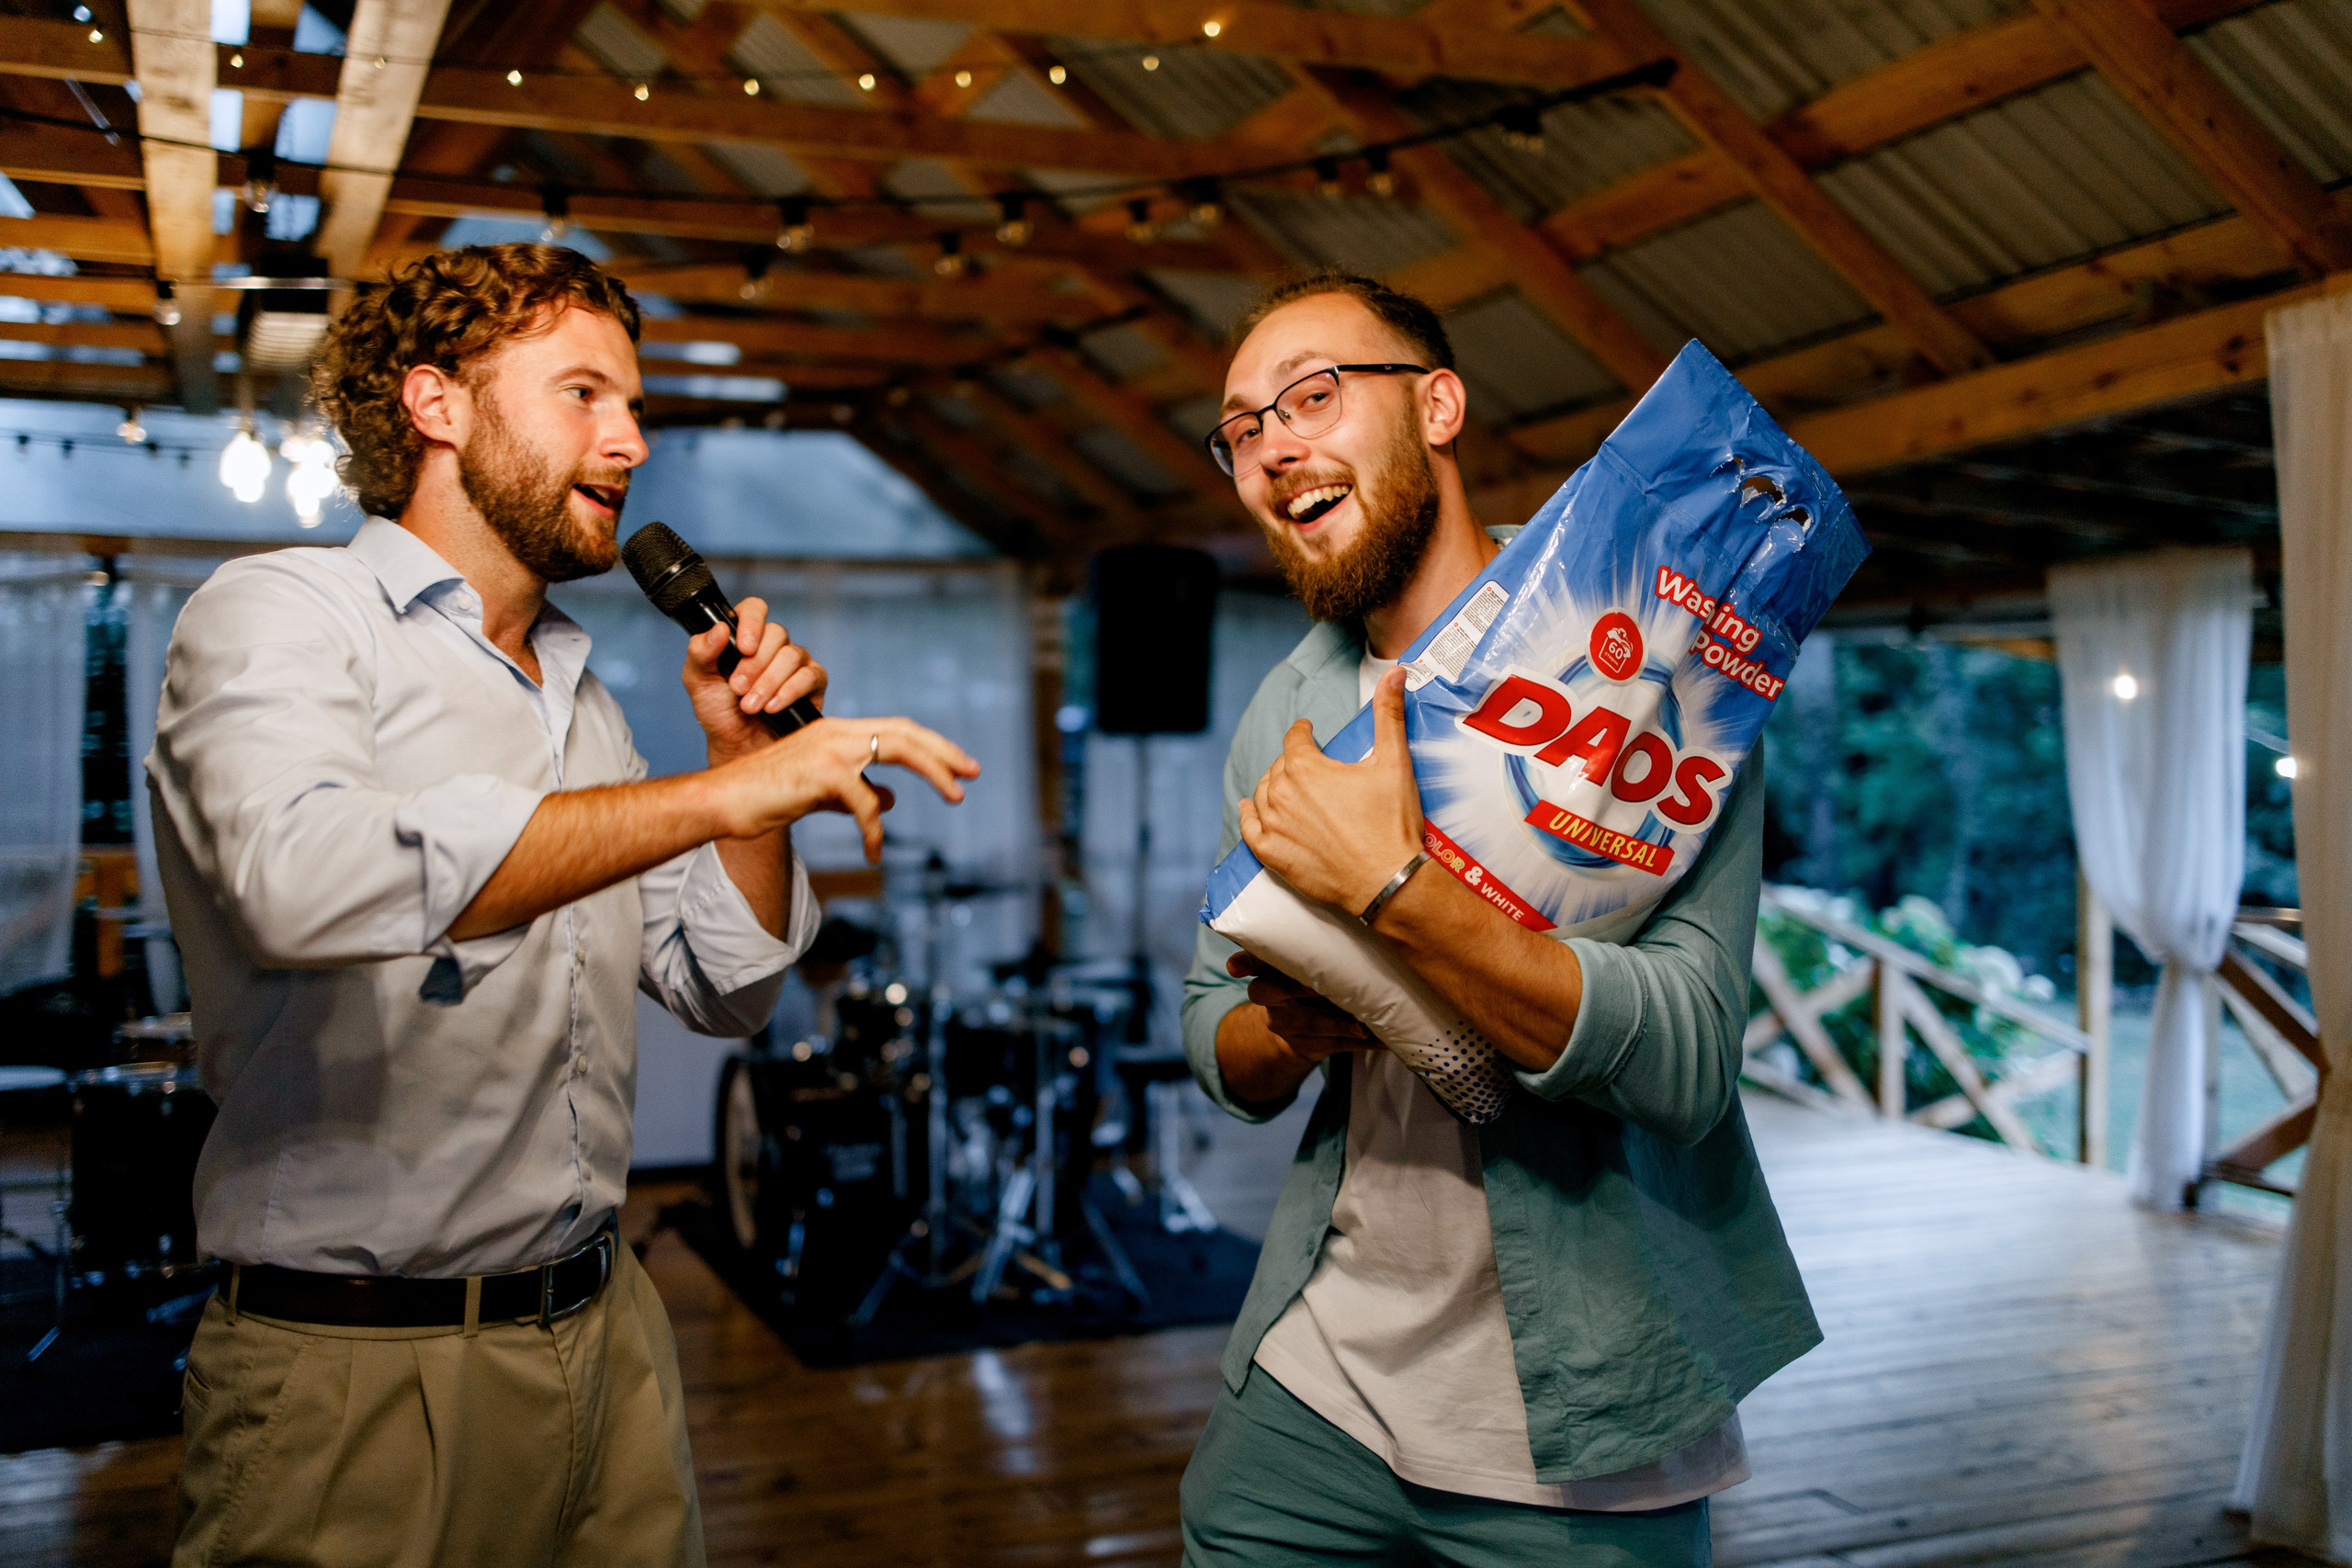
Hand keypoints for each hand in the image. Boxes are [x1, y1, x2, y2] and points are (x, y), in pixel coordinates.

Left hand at [683, 597, 827, 763]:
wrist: (737, 746)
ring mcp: (795, 662)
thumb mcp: (697, 681)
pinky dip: (789, 692)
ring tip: (750, 706)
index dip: (752, 622)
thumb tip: (720, 629)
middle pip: (776, 633)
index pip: (754, 609)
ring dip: (768, 683)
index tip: (743, 647)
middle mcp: (773, 644)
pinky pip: (810, 676)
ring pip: (791, 656)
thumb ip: (700, 652)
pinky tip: (772, 708)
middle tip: (737, 689)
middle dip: (754, 665)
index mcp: (745, 635)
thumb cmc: (718, 711)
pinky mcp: (813, 683)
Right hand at [710, 716, 979, 861]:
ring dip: (933, 774)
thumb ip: (857, 793)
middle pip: (905, 732)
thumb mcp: (821, 794)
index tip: (961, 764)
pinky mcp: (822, 773)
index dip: (932, 745)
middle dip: (944, 751)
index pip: (896, 729)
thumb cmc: (767, 798)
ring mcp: (830, 748)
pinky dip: (876, 829)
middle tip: (974, 772)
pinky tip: (875, 851)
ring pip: (897, 751)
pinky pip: (866, 802)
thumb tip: (893, 798)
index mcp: (837, 732)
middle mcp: (837, 731)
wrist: (723, 802)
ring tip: (956, 797)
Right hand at [1228, 951, 1374, 1060]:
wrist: (1297, 1029)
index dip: (1243, 963)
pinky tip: (1382, 1040)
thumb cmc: (1307, 980)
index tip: (1235, 967)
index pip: (1251, 962)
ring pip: (1309, 1023)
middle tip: (1316, 987)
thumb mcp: (1298, 963)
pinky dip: (1359, 1042)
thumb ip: (1305, 945)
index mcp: (1268, 971)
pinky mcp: (1305, 1046)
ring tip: (1362, 1026)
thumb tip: (1334, 909)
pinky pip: (1333, 1045)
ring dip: (1338, 1024)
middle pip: (1273, 994)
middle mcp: (1270, 998)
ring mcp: (1285, 1025)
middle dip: (1296, 988)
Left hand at [1238, 665, 1422, 913]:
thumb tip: (1396, 672)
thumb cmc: (1392, 823)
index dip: (1303, 731)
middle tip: (1310, 767)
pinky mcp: (1272, 855)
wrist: (1387, 881)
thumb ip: (1389, 715)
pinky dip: (1248, 816)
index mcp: (1306, 767)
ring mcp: (1273, 826)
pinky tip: (1249, 809)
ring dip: (1272, 786)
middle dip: (1292, 761)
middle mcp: (1281, 793)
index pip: (1295, 738)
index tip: (1309, 731)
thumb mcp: (1394, 763)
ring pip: (1262, 794)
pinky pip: (1249, 829)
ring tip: (1286, 785)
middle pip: (1279, 767)